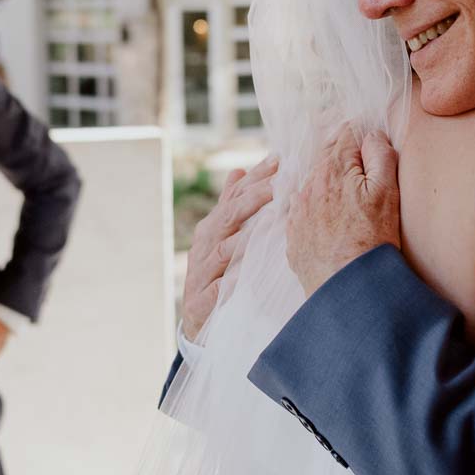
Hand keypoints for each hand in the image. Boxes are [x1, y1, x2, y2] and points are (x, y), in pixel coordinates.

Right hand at [181, 156, 278, 340]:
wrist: (196, 315)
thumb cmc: (215, 270)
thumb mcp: (222, 236)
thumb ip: (230, 204)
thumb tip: (239, 169)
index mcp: (213, 226)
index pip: (235, 195)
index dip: (255, 177)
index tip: (278, 160)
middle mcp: (205, 244)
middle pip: (229, 216)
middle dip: (253, 199)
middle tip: (278, 186)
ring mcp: (202, 271)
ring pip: (222, 250)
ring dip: (243, 239)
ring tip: (265, 227)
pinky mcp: (202, 300)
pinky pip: (216, 289)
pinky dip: (228, 283)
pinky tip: (242, 278)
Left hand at [286, 124, 399, 296]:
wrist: (345, 287)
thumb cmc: (371, 239)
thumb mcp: (386, 192)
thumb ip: (380, 155)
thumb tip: (371, 135)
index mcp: (332, 169)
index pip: (344, 135)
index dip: (359, 134)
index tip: (368, 139)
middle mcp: (308, 185)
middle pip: (325, 157)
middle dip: (342, 155)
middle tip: (359, 160)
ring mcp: (297, 210)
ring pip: (312, 183)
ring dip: (327, 182)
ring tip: (346, 194)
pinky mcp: (293, 234)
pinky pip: (303, 211)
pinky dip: (315, 208)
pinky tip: (331, 220)